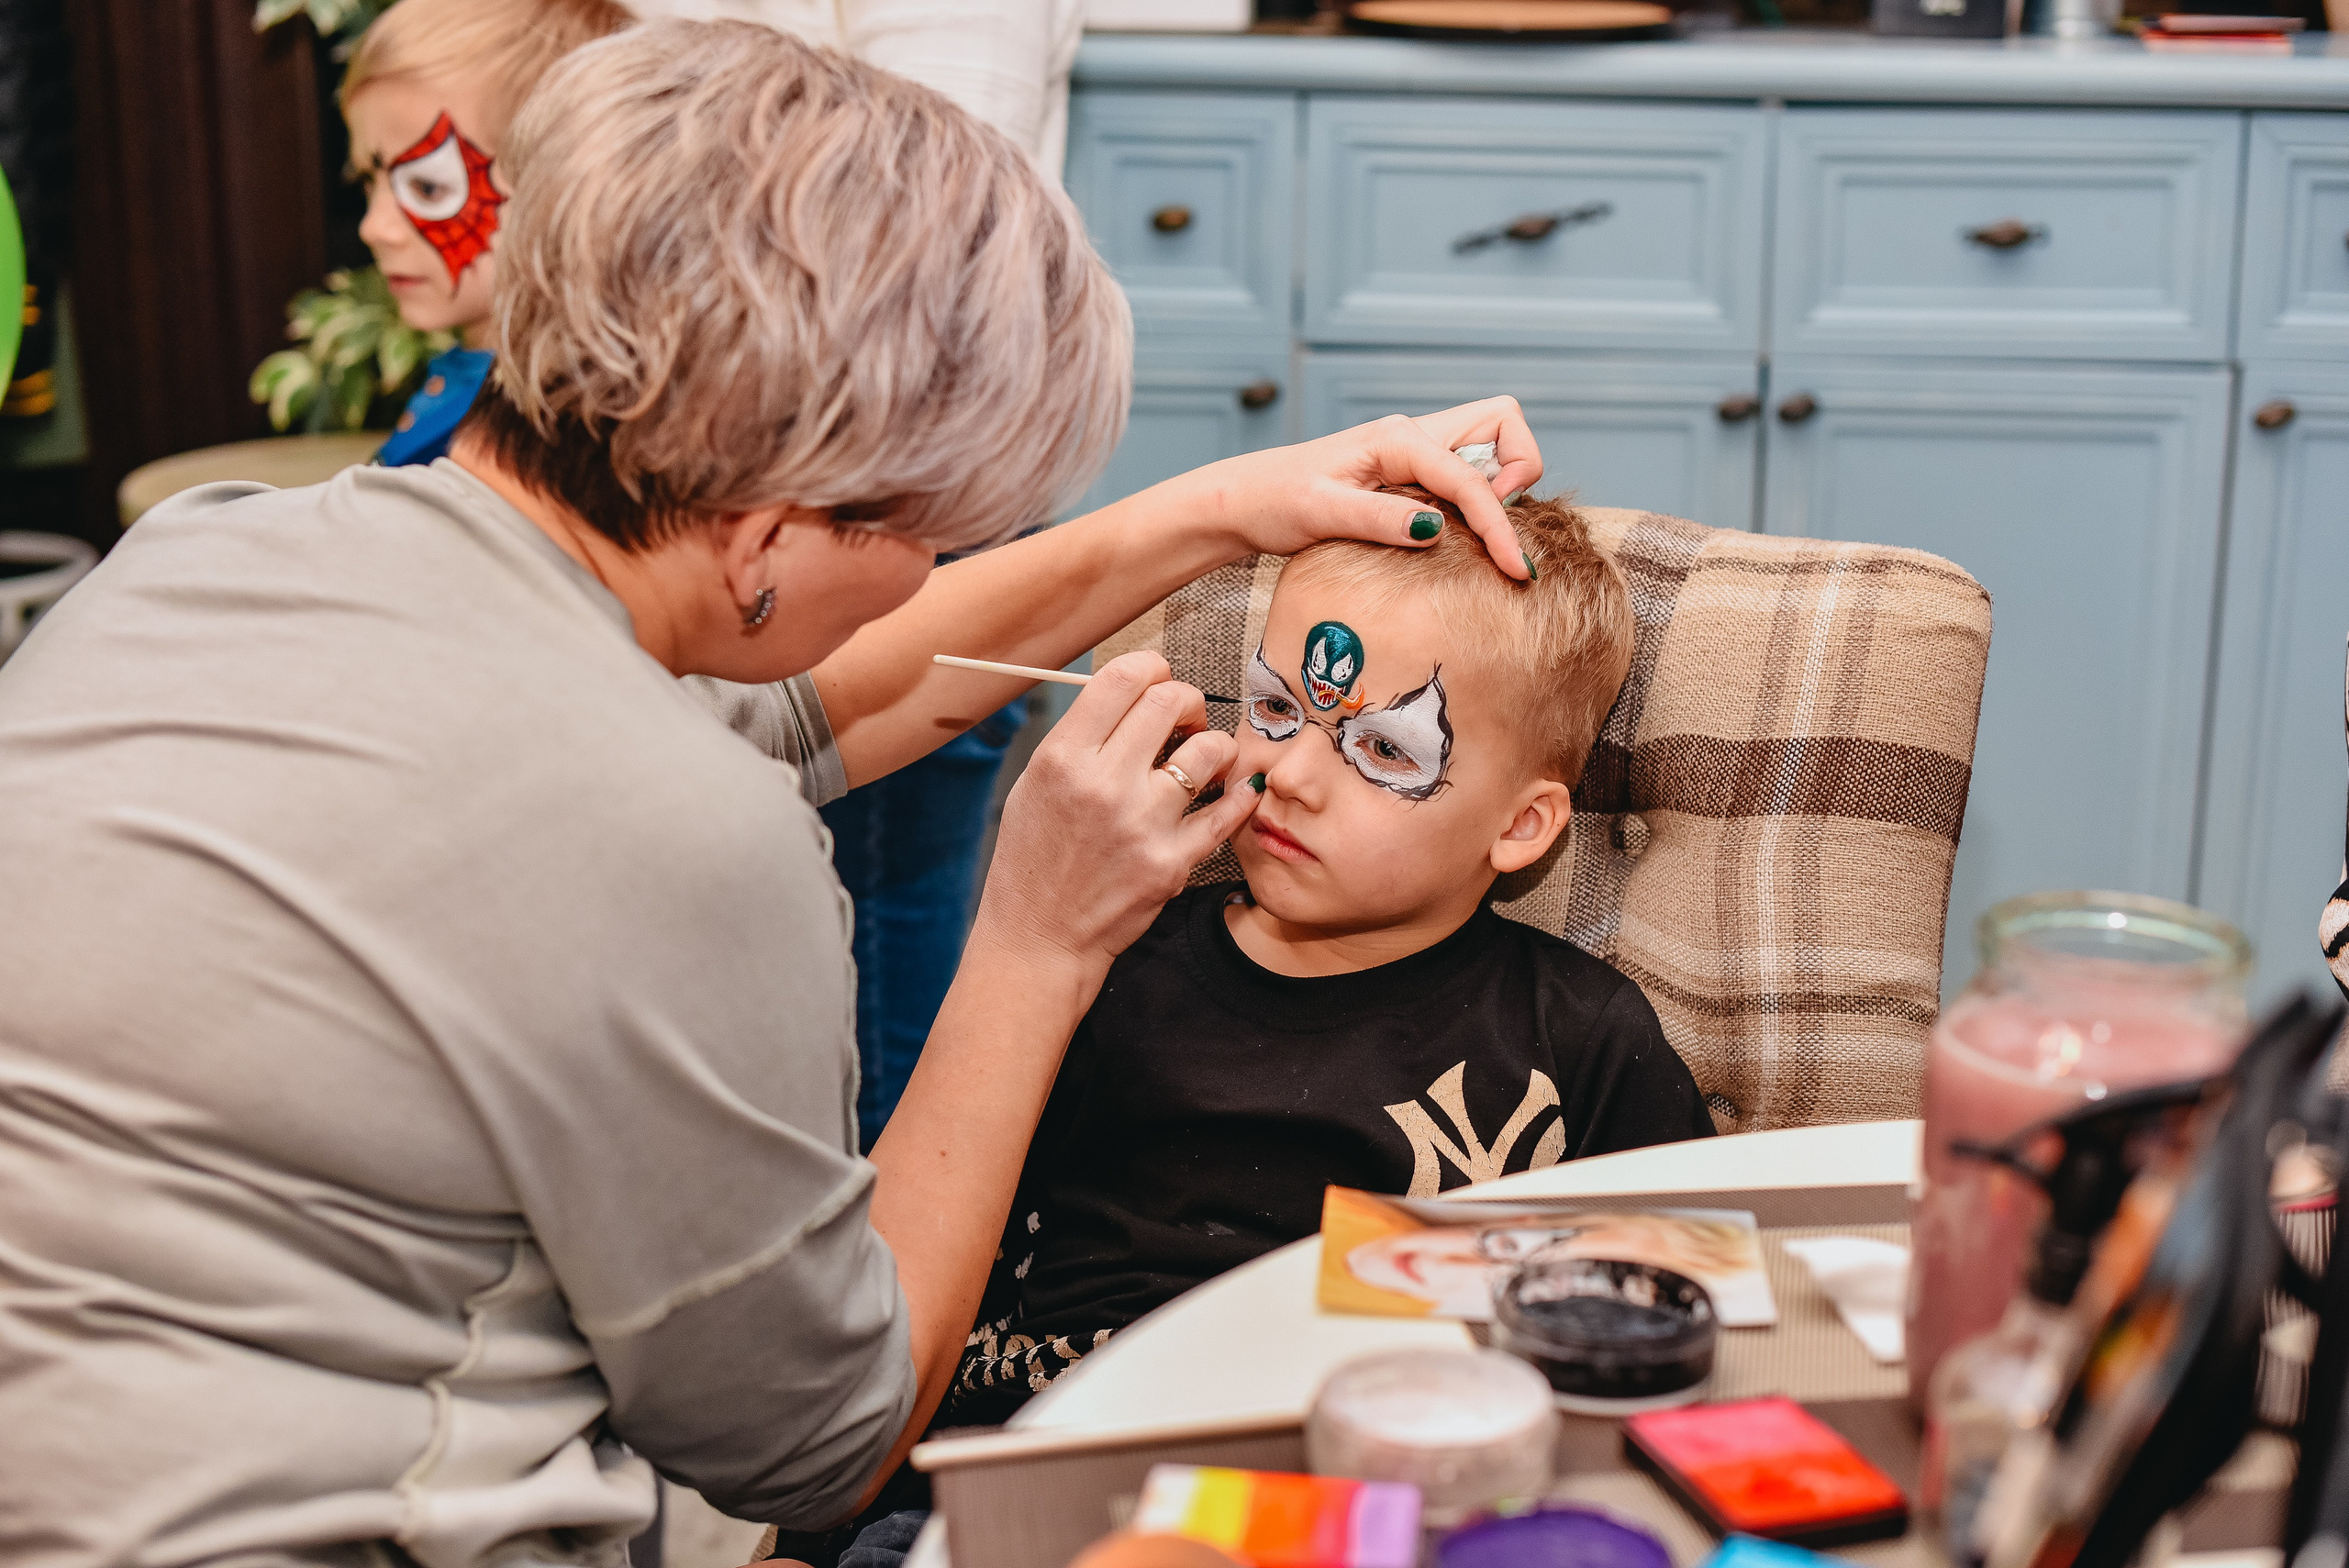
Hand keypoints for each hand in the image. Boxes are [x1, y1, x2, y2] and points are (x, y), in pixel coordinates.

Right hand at [970, 652, 1262, 975]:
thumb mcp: (1036, 784)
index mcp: (1063, 757)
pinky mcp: (1172, 862)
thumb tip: (1133, 694)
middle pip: (1171, 701)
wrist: (1040, 937)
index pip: (1123, 677)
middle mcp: (1104, 784)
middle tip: (1183, 721)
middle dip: (1187, 701)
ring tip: (1202, 762)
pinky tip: (1232, 792)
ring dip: (1214, 747)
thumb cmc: (1035, 858)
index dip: (1153, 668)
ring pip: (1210, 750)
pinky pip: (1228, 811)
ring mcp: (1143, 824)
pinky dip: (1237, 796)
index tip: (1159, 681)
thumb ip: (1082, 737)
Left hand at [1161, 395, 1542, 580]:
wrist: (1245, 500)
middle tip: (1493, 527)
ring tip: (1477, 536)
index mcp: (1397, 439)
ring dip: (1500, 482)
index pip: (1472, 479)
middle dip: (1520, 468)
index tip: (1514, 569)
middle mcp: (1413, 434)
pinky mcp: (1409, 471)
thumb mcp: (1323, 514)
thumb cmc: (1276, 501)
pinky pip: (1464, 471)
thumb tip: (1435, 527)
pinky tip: (1455, 535)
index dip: (1499, 524)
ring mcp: (1414, 450)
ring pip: (1488, 444)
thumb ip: (1380, 519)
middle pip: (1502, 423)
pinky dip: (1476, 497)